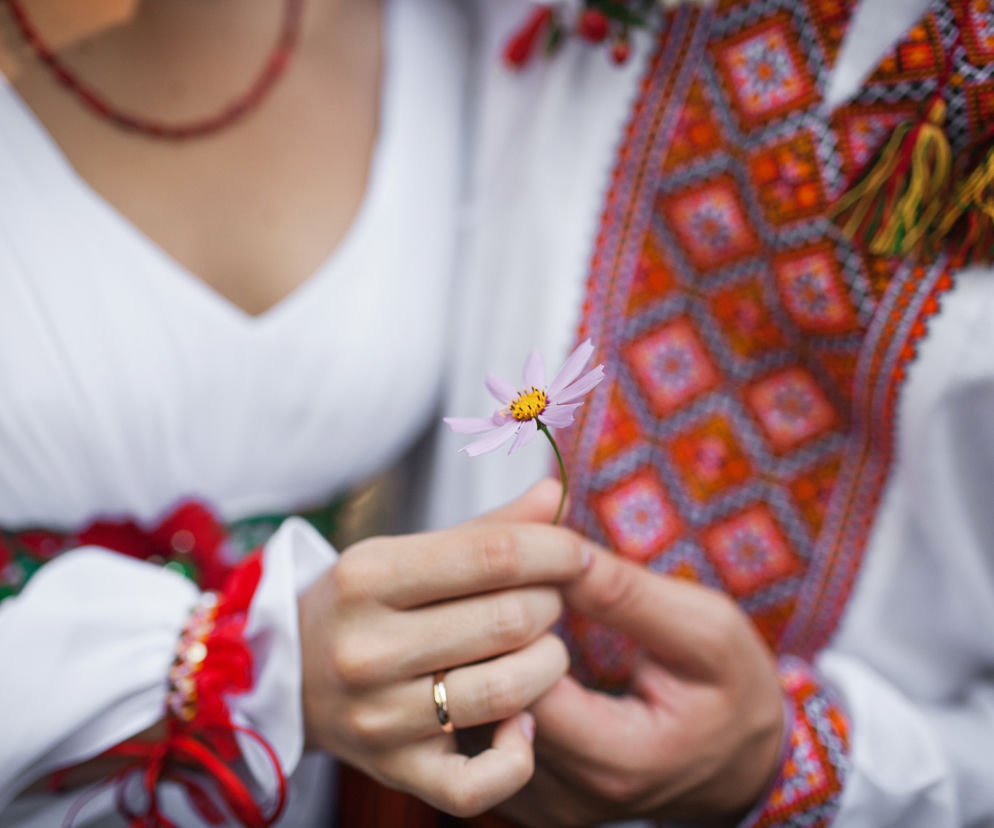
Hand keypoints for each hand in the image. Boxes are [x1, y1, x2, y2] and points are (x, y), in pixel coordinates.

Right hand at [297, 480, 590, 816]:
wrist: (288, 672)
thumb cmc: (365, 603)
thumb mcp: (406, 552)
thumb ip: (486, 528)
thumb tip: (554, 495)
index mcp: (367, 576)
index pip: (492, 556)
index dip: (553, 550)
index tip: (574, 552)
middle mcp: (366, 648)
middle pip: (509, 621)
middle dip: (550, 604)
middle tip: (547, 599)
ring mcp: (378, 717)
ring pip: (507, 691)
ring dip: (549, 664)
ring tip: (541, 648)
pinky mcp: (394, 771)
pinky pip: (481, 782)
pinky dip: (520, 752)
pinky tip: (523, 721)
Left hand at [500, 546, 783, 826]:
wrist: (745, 765)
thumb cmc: (733, 692)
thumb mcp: (705, 631)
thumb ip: (629, 597)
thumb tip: (560, 552)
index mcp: (614, 761)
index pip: (518, 686)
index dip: (512, 621)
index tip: (529, 575)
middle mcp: (565, 797)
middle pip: (481, 707)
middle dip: (483, 633)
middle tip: (494, 576)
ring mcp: (541, 805)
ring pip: (469, 723)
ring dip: (476, 658)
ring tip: (495, 604)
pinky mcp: (528, 799)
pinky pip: (479, 740)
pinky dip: (482, 686)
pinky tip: (500, 645)